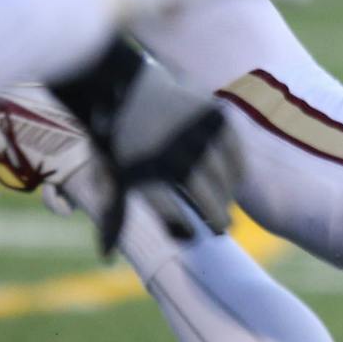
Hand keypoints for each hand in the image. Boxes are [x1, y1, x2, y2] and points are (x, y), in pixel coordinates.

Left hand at [81, 57, 243, 251]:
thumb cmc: (115, 138)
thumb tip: (106, 257)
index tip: (192, 235)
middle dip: (217, 218)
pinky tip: (233, 180)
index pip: (173, 215)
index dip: (185, 229)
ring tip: (224, 205)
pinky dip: (236, 168)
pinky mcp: (212, 115)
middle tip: (221, 229)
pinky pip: (234, 151)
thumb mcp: (110, 177)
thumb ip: (112, 217)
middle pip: (206, 198)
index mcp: (143, 172)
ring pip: (224, 177)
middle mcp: (172, 153)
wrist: (119, 84)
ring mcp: (195, 133)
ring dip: (227, 195)